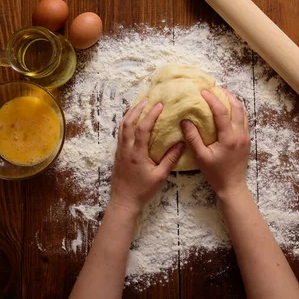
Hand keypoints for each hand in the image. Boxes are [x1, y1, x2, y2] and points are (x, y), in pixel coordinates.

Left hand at [110, 100, 184, 214]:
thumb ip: (170, 159)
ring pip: (121, 127)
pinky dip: (126, 123)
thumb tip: (181, 143)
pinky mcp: (117, 154)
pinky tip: (132, 121)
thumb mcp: (160, 176)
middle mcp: (126, 149)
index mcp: (137, 153)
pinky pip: (120, 133)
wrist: (123, 201)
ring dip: (130, 114)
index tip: (159, 105)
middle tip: (147, 99)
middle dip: (137, 109)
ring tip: (139, 105)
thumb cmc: (143, 190)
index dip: (151, 115)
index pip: (143, 129)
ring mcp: (119, 150)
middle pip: (127, 122)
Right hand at [181, 89, 250, 198]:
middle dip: (226, 95)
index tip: (203, 91)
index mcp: (229, 137)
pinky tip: (228, 109)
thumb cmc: (215, 173)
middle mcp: (240, 134)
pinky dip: (237, 110)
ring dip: (233, 101)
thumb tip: (185, 120)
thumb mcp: (201, 157)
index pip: (222, 112)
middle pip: (237, 107)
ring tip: (221, 95)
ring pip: (243, 112)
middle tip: (214, 88)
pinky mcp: (247, 139)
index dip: (212, 99)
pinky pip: (244, 119)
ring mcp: (246, 136)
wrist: (232, 186)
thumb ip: (193, 138)